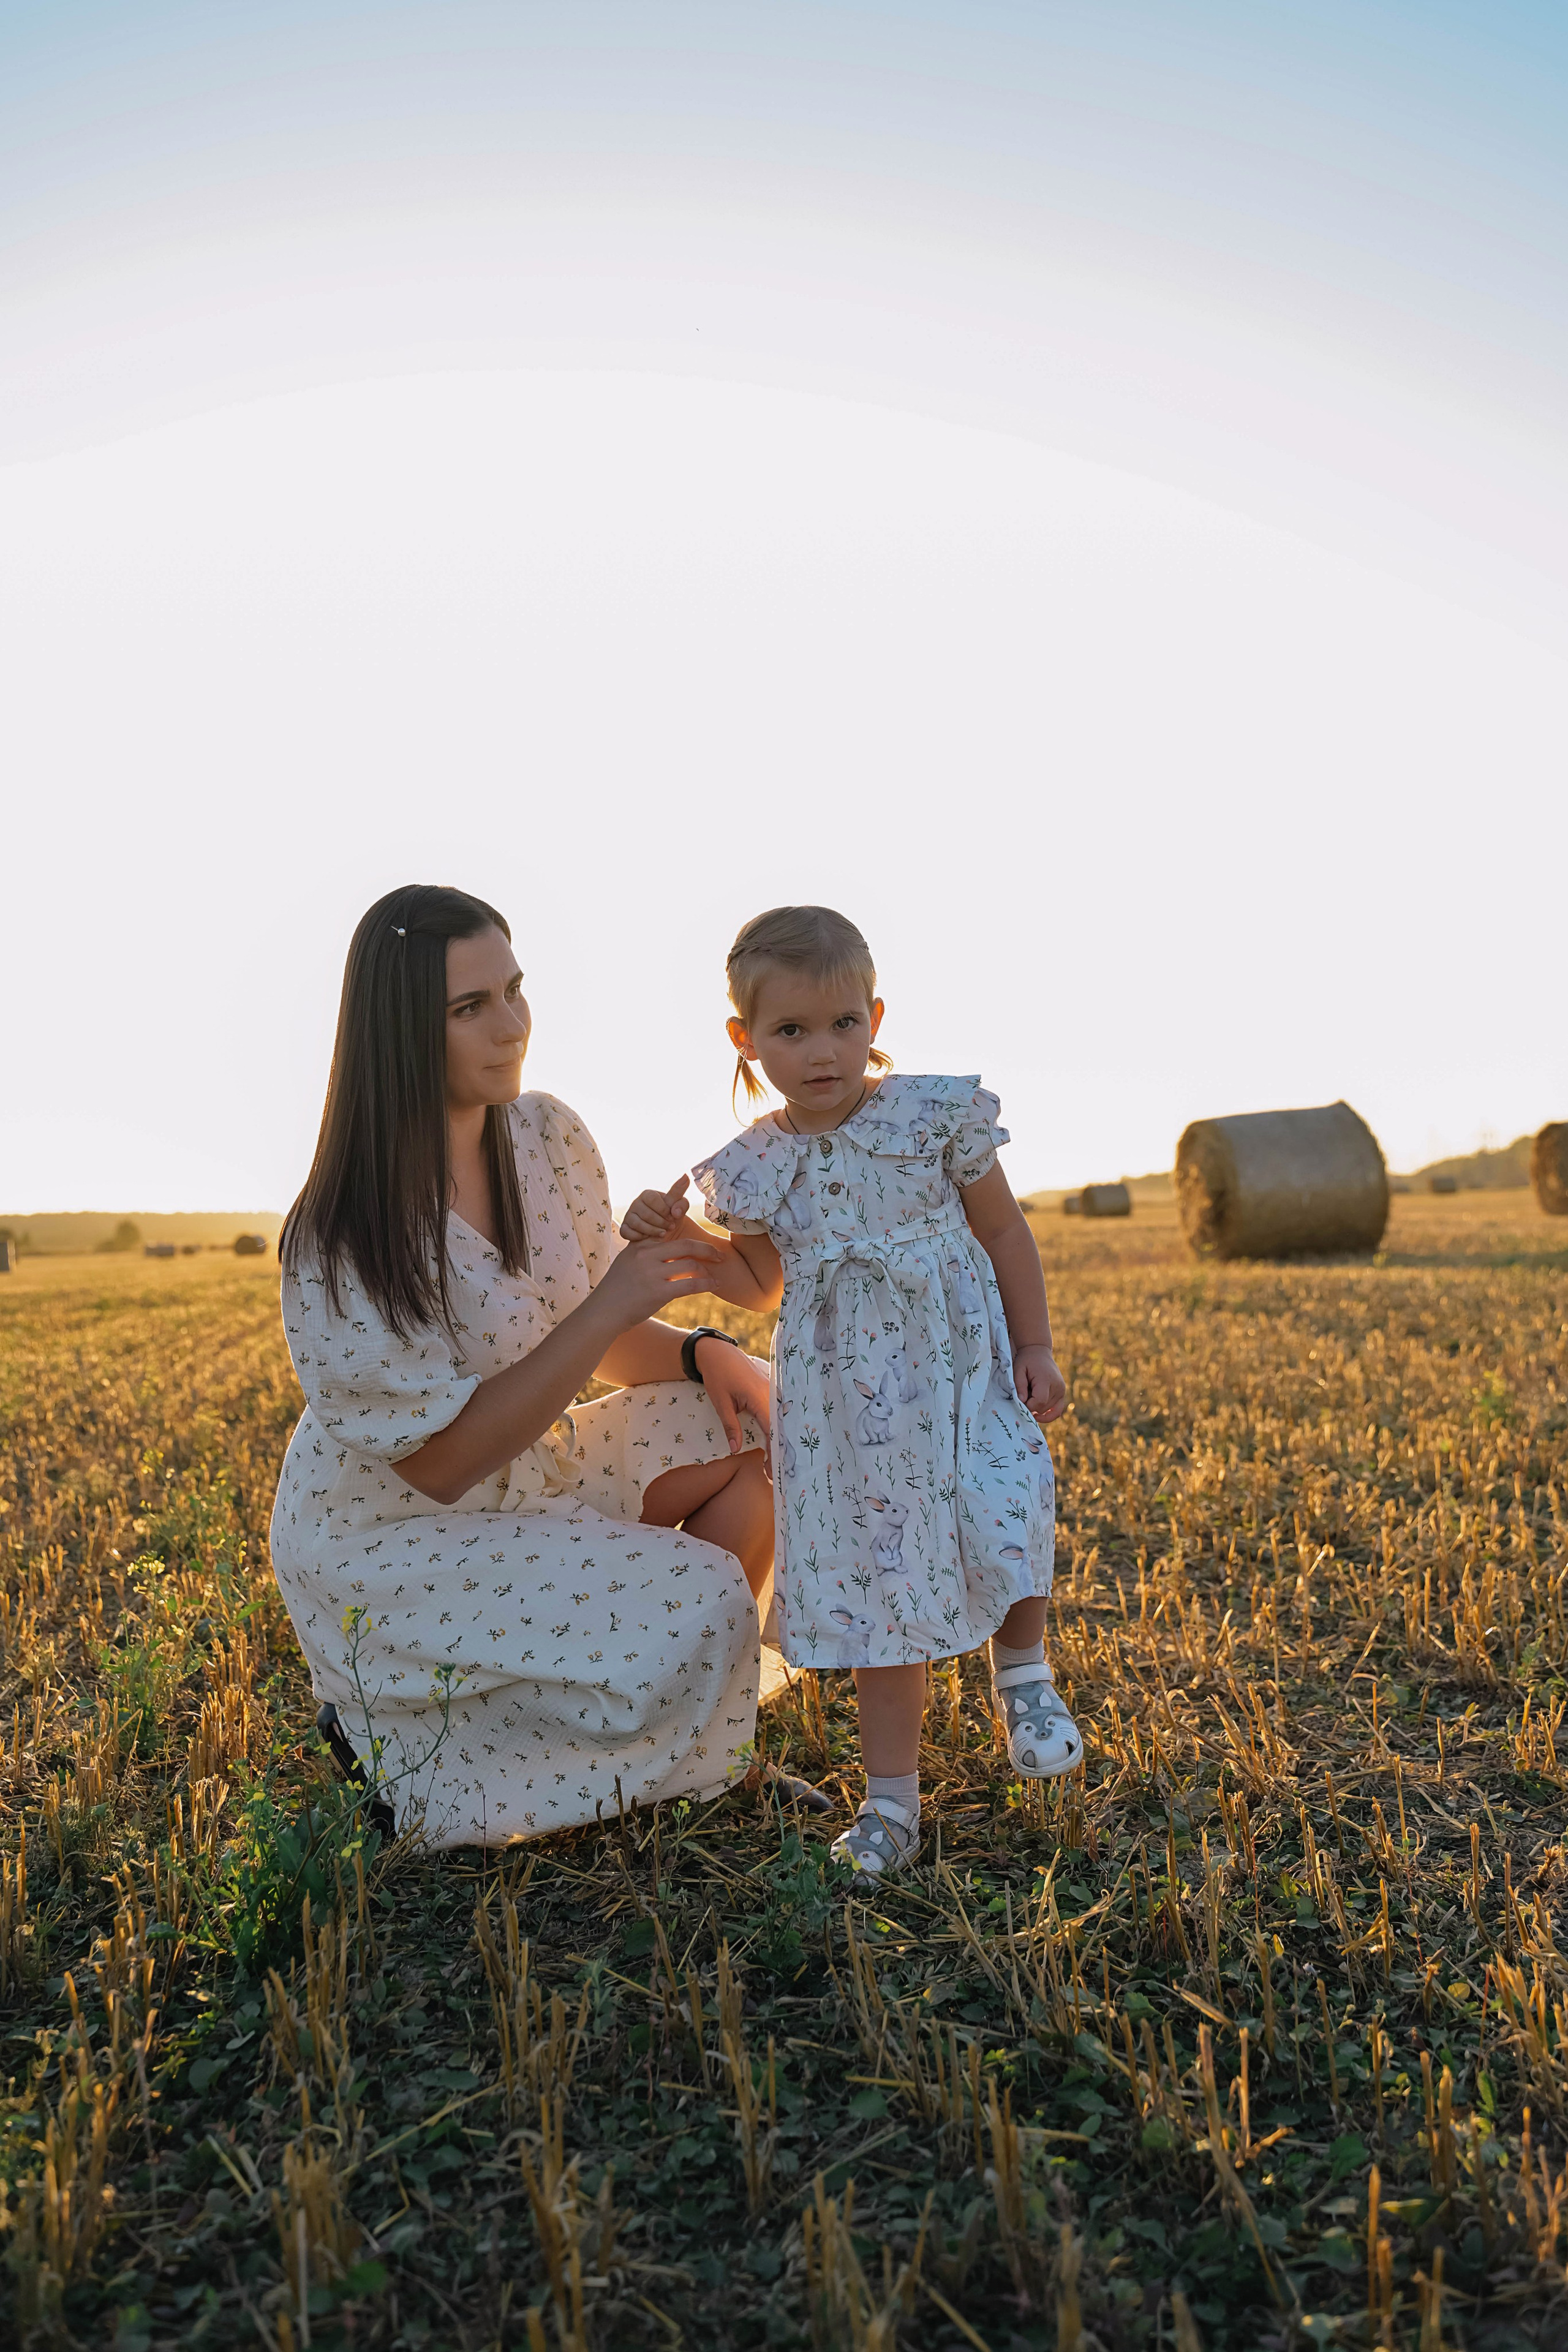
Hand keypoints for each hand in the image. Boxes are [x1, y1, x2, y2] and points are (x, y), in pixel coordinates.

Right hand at [596, 1227, 720, 1328]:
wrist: (604, 1312)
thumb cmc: (616, 1290)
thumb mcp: (626, 1262)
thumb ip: (644, 1252)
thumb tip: (665, 1248)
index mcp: (640, 1246)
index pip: (671, 1235)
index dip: (691, 1239)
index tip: (703, 1242)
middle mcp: (647, 1256)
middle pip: (686, 1245)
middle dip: (706, 1250)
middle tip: (719, 1255)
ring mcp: (653, 1273)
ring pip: (691, 1265)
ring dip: (707, 1270)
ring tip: (715, 1275)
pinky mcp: (659, 1292)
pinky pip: (690, 1285)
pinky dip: (706, 1284)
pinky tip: (714, 1286)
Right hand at [620, 1177, 688, 1241]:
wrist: (665, 1232)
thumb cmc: (671, 1216)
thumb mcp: (679, 1208)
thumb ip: (681, 1196)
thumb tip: (685, 1178)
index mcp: (648, 1194)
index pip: (652, 1198)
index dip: (663, 1209)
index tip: (673, 1216)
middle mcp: (636, 1203)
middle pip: (645, 1213)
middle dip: (660, 1222)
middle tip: (670, 1227)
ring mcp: (629, 1216)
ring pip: (636, 1223)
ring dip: (652, 1231)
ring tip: (662, 1233)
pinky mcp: (624, 1228)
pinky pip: (626, 1232)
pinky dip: (638, 1237)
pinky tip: (647, 1238)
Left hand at [696, 1338, 772, 1470]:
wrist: (719, 1352)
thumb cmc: (718, 1374)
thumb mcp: (721, 1402)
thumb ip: (730, 1426)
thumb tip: (736, 1449)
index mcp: (761, 1398)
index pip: (773, 1431)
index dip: (774, 1453)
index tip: (771, 1472)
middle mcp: (773, 1395)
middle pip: (782, 1429)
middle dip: (780, 1453)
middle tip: (775, 1475)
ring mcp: (774, 1392)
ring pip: (783, 1422)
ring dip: (781, 1443)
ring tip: (778, 1464)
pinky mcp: (772, 1392)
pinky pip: (779, 1414)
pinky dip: (778, 1430)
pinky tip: (777, 1444)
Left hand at [1014, 1345, 1065, 1424]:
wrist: (1039, 1352)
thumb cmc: (1026, 1360)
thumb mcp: (1018, 1369)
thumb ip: (1019, 1385)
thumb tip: (1022, 1401)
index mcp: (1047, 1380)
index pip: (1039, 1402)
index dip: (1028, 1405)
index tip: (1019, 1400)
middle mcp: (1058, 1387)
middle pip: (1043, 1407)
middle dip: (1031, 1407)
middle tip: (1023, 1395)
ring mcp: (1062, 1391)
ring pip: (1048, 1410)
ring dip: (1037, 1408)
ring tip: (1030, 1396)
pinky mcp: (1062, 1394)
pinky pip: (1057, 1411)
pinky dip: (1048, 1415)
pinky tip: (1037, 1415)